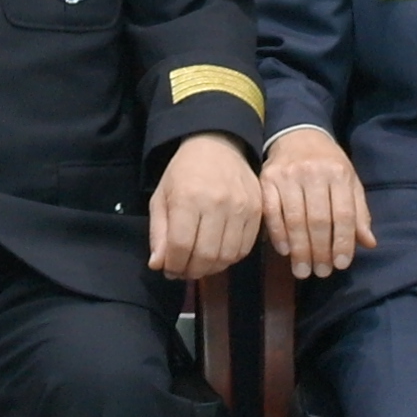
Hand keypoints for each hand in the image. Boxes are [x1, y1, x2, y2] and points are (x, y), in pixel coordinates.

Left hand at [146, 131, 264, 280]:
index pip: (181, 246)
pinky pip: (245, 247)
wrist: (217, 145)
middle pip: (206, 255)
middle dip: (191, 271)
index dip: (173, 265)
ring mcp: (241, 207)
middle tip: (184, 270)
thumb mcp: (161, 197)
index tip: (169, 269)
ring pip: (227, 256)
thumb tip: (158, 265)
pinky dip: (230, 258)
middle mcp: (216, 203)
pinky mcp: (258, 209)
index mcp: (187, 198)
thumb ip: (158, 232)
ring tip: (200, 263)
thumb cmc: (184, 172)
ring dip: (211, 268)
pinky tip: (218, 253)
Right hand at [259, 127, 375, 279]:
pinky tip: (285, 251)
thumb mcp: (349, 181)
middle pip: (318, 220)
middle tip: (321, 272)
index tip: (340, 265)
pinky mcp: (267, 179)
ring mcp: (288, 176)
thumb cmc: (328, 162)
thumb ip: (358, 212)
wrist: (298, 134)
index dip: (342, 242)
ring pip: (295, 219)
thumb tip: (368, 243)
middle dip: (320, 251)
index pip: (343, 214)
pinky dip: (278, 234)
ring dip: (299, 249)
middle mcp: (313, 173)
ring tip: (303, 270)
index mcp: (338, 174)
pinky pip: (272, 212)